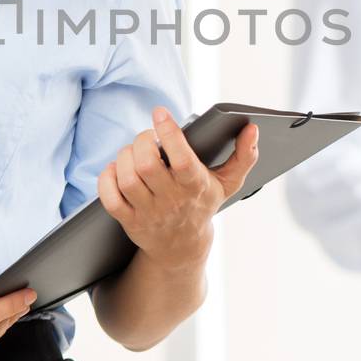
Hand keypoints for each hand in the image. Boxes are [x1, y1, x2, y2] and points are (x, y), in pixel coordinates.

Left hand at [96, 107, 259, 271]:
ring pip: (128, 179)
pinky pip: (110, 197)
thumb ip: (244, 155)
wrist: (182, 247)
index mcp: (195, 186)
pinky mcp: (129, 220)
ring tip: (132, 151)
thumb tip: (252, 129)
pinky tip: (115, 169)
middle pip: (147, 166)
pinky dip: (107, 178)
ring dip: (124, 157)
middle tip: (147, 137)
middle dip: (142, 142)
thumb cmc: (203, 204)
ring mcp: (148, 212)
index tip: (160, 112)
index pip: (182, 159)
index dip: (169, 133)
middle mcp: (171, 200)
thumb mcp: (229, 183)